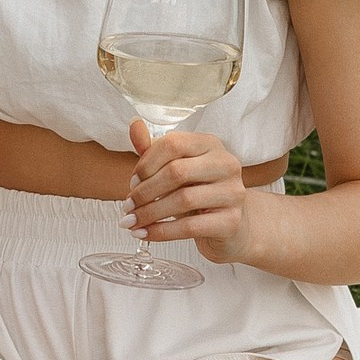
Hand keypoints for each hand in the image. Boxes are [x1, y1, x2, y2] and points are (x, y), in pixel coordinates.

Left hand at [124, 120, 248, 263]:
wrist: (231, 226)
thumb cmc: (199, 192)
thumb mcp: (176, 168)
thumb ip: (154, 150)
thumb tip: (134, 125)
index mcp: (210, 144)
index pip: (173, 143)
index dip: (146, 163)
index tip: (132, 182)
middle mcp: (226, 164)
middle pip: (176, 172)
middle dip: (145, 191)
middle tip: (127, 205)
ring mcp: (232, 193)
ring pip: (183, 200)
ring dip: (150, 213)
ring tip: (131, 221)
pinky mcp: (231, 221)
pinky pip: (190, 227)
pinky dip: (162, 232)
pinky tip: (146, 233)